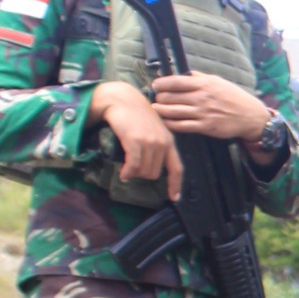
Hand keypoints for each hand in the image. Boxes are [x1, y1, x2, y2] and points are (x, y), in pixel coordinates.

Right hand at [87, 80, 182, 199]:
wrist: (122, 99)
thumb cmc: (135, 114)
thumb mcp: (153, 129)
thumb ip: (157, 145)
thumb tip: (151, 168)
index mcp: (169, 141)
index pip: (177, 167)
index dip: (176, 185)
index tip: (175, 198)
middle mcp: (163, 143)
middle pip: (155, 173)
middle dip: (143, 175)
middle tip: (133, 169)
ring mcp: (150, 142)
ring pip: (144, 171)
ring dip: (134, 174)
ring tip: (127, 168)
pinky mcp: (136, 141)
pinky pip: (133, 166)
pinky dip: (127, 173)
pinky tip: (123, 173)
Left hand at [150, 72, 273, 143]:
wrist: (251, 117)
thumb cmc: (235, 98)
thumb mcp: (219, 82)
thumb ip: (200, 78)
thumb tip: (184, 74)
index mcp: (205, 84)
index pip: (175, 81)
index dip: (161, 83)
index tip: (156, 85)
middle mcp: (202, 98)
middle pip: (170, 97)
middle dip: (160, 97)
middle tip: (157, 98)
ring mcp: (203, 113)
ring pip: (172, 111)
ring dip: (160, 110)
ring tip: (156, 109)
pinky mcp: (205, 127)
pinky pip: (181, 126)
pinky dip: (170, 123)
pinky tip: (165, 121)